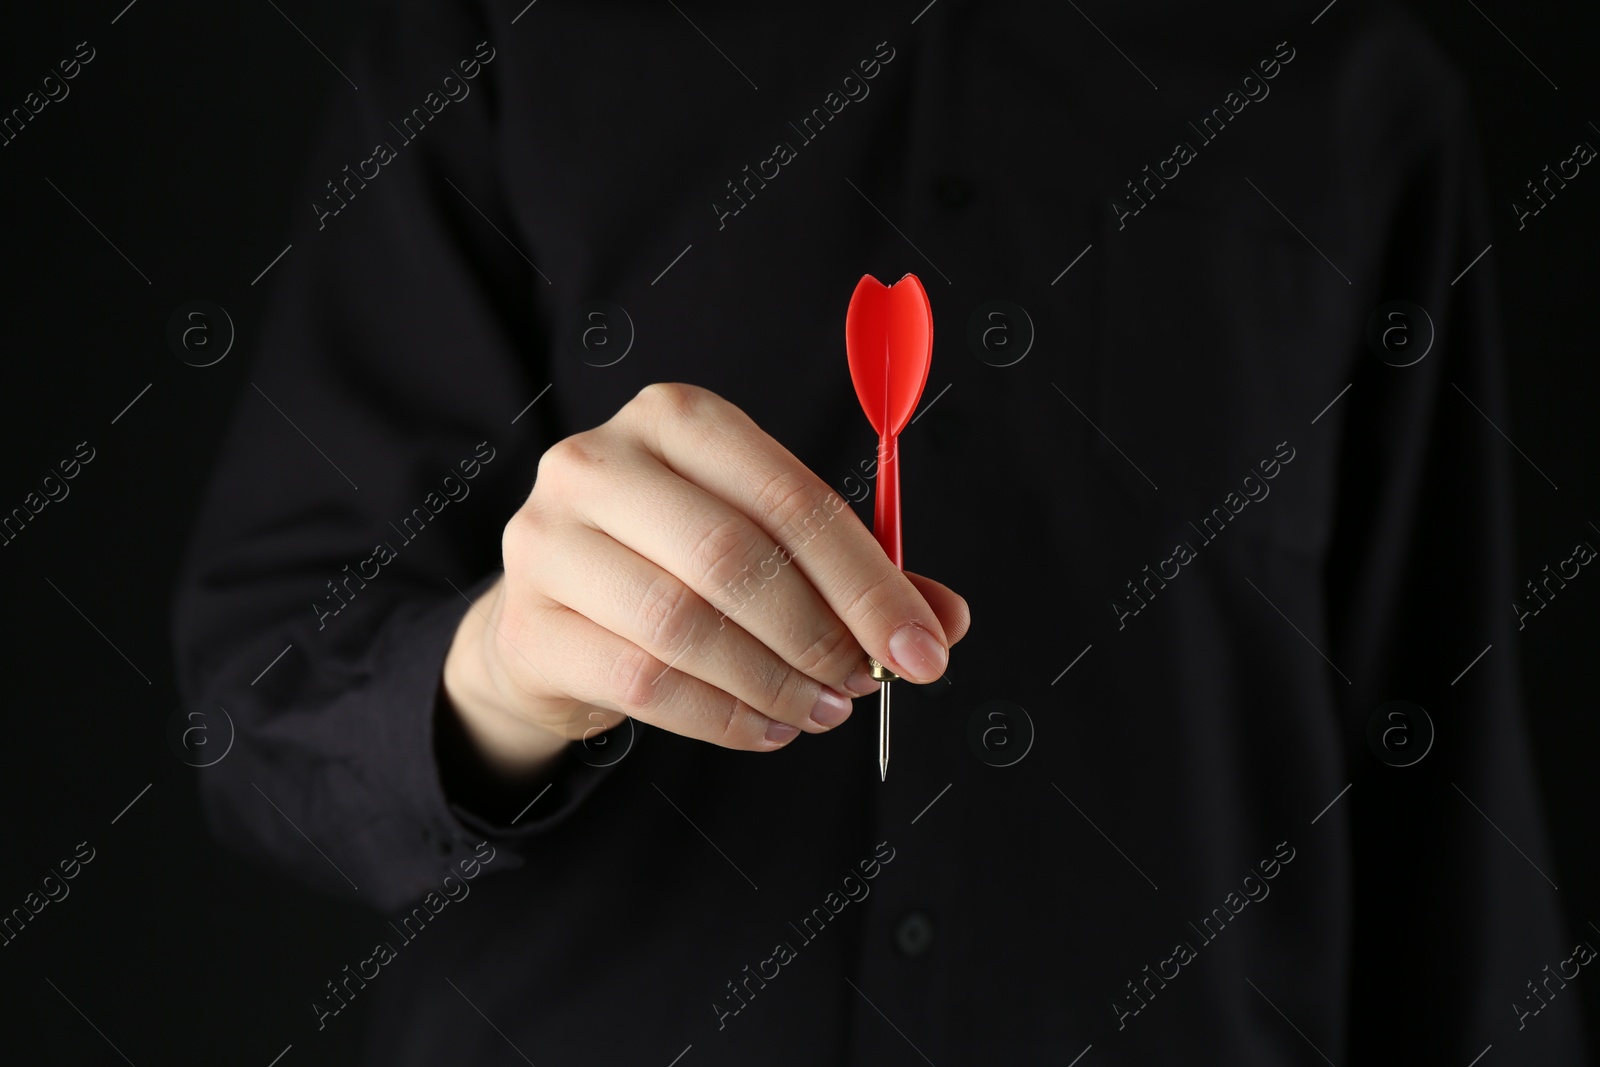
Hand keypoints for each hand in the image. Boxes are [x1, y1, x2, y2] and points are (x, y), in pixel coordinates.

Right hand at [442, 383, 969, 776]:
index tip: (921, 649)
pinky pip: (642, 683)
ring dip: (773, 682)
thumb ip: (853, 573)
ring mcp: (548, 541)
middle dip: (818, 634)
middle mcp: (599, 462)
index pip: (789, 496)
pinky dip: (721, 717)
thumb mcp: (764, 542)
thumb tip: (943, 622)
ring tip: (818, 710)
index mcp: (675, 417)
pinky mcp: (528, 624)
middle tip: (864, 683)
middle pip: (732, 556)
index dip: (867, 581)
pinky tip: (764, 728)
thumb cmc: (675, 564)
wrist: (553, 615)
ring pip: (683, 624)